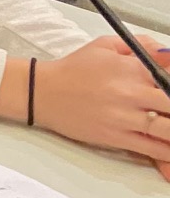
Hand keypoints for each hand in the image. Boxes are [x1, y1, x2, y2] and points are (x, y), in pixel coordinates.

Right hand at [2, 39, 169, 176]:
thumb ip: (144, 45)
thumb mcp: (106, 45)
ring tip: (169, 129)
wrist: (42, 92)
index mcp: (133, 68)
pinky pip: (152, 149)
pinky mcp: (116, 138)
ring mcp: (124, 118)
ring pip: (168, 130)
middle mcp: (132, 93)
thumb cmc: (75, 68)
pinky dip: (167, 152)